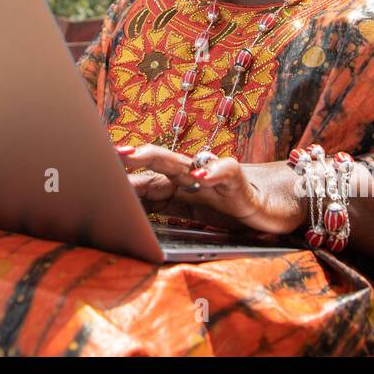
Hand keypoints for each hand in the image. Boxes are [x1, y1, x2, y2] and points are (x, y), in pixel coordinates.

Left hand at [115, 144, 305, 234]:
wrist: (280, 203)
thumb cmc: (234, 208)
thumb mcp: (196, 215)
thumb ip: (167, 212)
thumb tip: (130, 219)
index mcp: (180, 188)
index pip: (146, 183)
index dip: (122, 181)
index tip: (92, 179)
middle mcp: (193, 178)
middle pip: (157, 165)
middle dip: (129, 160)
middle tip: (102, 155)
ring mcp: (215, 179)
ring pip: (183, 162)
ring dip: (157, 156)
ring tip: (134, 154)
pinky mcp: (240, 184)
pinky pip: (227, 172)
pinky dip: (214, 172)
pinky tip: (201, 176)